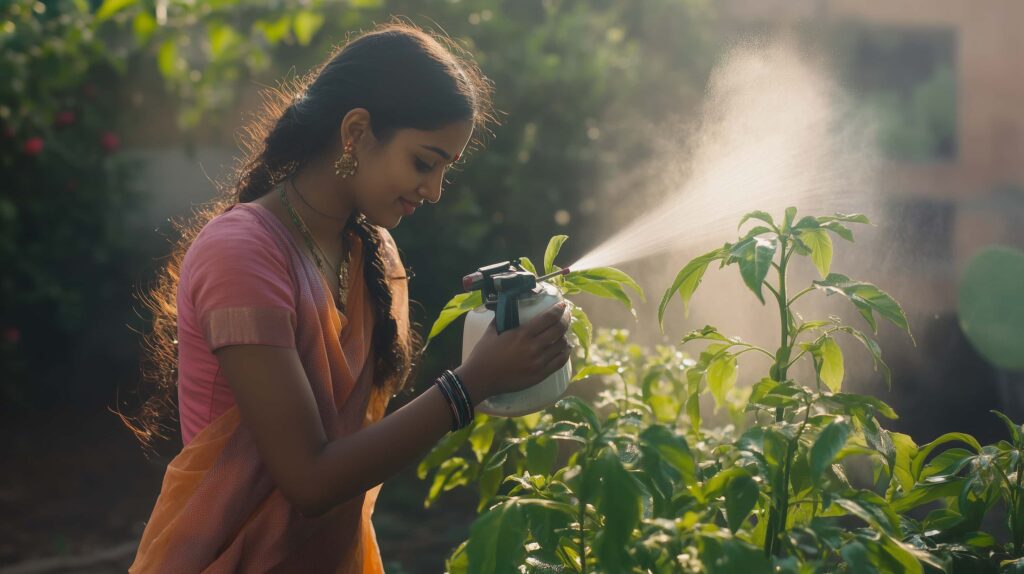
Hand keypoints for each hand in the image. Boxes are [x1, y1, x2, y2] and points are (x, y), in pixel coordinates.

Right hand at [456, 301, 572, 403]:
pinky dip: (565, 353)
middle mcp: (533, 347)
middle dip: (566, 319)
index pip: (548, 318)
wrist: (481, 378)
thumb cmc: (483, 354)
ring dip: (565, 337)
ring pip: (561, 345)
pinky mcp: (540, 375)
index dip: (559, 310)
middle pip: (558, 329)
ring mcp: (538, 362)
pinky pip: (559, 362)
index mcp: (522, 334)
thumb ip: (502, 319)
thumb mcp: (492, 331)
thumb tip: (507, 308)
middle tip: (567, 315)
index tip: (563, 305)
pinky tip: (565, 349)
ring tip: (564, 333)